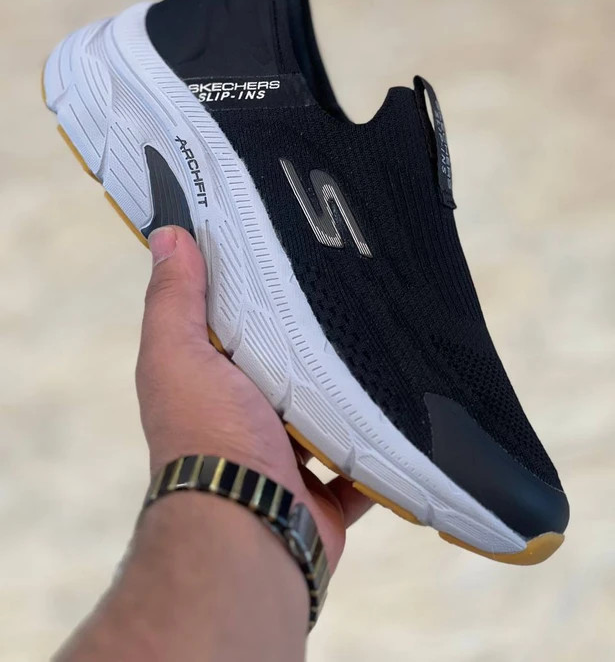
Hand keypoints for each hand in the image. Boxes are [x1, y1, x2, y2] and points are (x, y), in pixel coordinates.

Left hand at [136, 225, 371, 569]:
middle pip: (284, 371)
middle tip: (353, 292)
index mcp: (210, 385)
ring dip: (347, 392)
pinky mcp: (327, 493)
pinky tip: (406, 409)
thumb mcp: (179, 354)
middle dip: (310, 342)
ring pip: (326, 415)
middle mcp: (245, 422)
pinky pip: (362, 463)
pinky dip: (380, 447)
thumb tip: (167, 235)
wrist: (250, 527)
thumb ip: (174, 300)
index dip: (251, 291)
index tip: (287, 251)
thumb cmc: (211, 436)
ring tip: (387, 342)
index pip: (230, 327)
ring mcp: (288, 461)